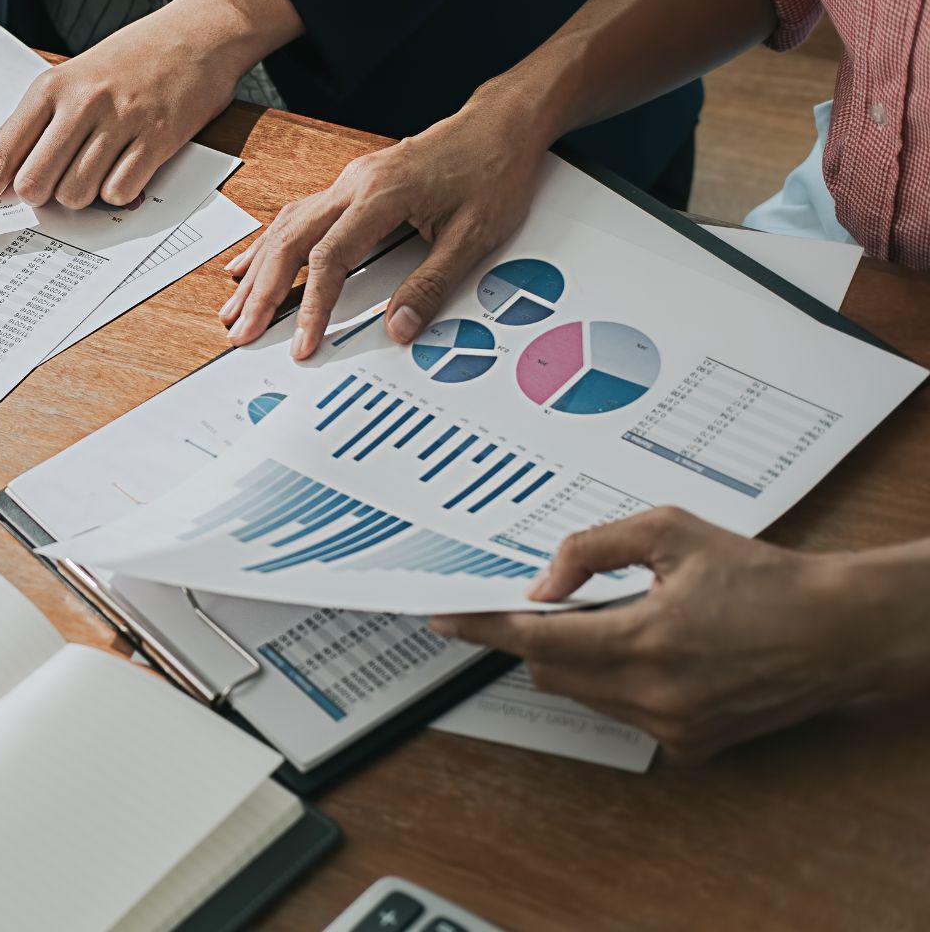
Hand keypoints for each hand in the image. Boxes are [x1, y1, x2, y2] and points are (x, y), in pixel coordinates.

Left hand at [0, 0, 301, 260]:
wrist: (198, 33)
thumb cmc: (131, 61)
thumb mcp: (73, 79)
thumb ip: (37, 128)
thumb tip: (7, 186)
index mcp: (48, 90)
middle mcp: (79, 104)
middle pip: (34, 188)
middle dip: (45, 196)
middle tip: (68, 170)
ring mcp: (118, 121)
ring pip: (76, 195)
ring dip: (86, 192)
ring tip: (106, 155)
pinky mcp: (156, 139)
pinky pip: (119, 194)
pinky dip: (120, 190)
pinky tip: (131, 159)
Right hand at [219, 95, 544, 355]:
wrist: (500, 126)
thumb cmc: (491, 171)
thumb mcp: (474, 236)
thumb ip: (432, 284)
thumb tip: (398, 327)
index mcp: (381, 195)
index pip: (330, 258)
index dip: (312, 306)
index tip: (303, 343)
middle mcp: (354, 185)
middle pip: (290, 241)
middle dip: (261, 292)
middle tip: (241, 332)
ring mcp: (349, 183)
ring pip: (286, 227)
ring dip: (257, 271)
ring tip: (234, 308)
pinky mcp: (352, 186)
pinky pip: (297, 216)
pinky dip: (269, 244)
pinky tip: (249, 264)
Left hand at [430, 509, 929, 759]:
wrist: (839, 633)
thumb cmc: (762, 577)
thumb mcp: (672, 533)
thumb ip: (594, 549)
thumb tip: (542, 584)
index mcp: (647, 640)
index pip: (536, 639)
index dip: (483, 627)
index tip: (443, 618)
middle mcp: (655, 694)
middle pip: (549, 671)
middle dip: (535, 636)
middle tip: (543, 601)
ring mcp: (672, 728)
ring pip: (582, 694)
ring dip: (577, 659)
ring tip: (622, 619)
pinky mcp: (690, 747)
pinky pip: (621, 712)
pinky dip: (615, 682)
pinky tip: (655, 651)